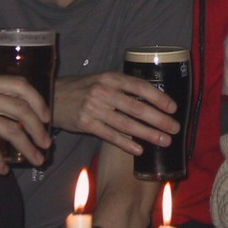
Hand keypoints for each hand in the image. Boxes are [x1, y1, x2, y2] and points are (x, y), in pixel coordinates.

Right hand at [0, 74, 51, 173]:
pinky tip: (3, 170)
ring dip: (27, 147)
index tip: (47, 117)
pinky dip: (0, 161)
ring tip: (36, 160)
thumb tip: (21, 111)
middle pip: (21, 109)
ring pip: (11, 131)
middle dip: (38, 128)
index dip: (38, 101)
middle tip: (46, 143)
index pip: (20, 85)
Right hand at [52, 72, 179, 154]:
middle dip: (159, 119)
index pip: (140, 86)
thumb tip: (151, 98)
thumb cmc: (82, 89)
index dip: (159, 97)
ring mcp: (93, 108)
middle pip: (137, 107)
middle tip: (175, 128)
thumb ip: (122, 87)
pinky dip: (126, 144)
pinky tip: (139, 150)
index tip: (173, 107)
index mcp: (110, 77)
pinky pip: (110, 136)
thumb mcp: (101, 80)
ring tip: (164, 141)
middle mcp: (103, 91)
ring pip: (126, 124)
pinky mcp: (85, 124)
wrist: (51, 97)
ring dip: (148, 134)